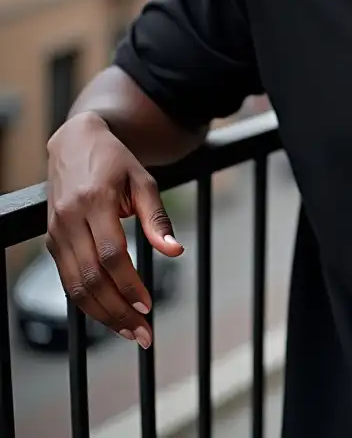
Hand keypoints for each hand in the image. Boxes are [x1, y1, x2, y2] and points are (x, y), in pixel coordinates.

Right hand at [45, 112, 183, 347]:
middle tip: (142, 333)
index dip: (128, 283)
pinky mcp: (51, 241)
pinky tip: (109, 313)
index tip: (149, 305)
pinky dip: (87, 301)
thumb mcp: (144, 180)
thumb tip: (175, 252)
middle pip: (90, 278)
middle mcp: (69, 220)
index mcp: (95, 202)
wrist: (76, 143)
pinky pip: (68, 279)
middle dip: (117, 311)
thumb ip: (157, 218)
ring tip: (129, 332)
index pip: (111, 255)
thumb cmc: (117, 162)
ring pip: (75, 286)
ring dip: (102, 314)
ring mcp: (55, 232)